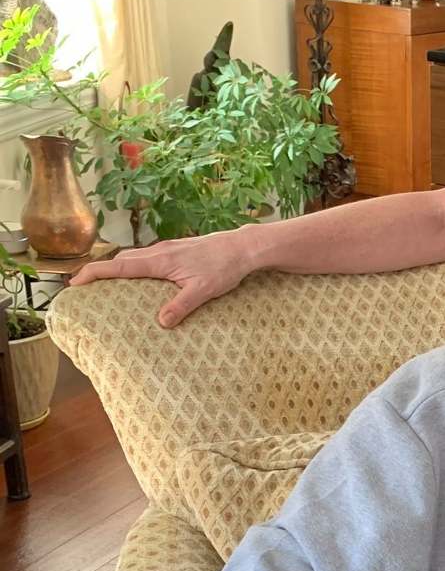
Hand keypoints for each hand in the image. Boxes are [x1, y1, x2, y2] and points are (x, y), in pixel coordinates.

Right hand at [70, 231, 254, 327]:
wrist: (243, 247)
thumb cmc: (224, 267)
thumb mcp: (203, 290)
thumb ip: (181, 306)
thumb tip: (161, 323)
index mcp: (160, 261)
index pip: (118, 266)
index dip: (94, 273)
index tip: (75, 282)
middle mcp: (159, 251)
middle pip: (121, 260)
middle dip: (100, 271)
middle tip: (83, 286)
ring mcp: (168, 248)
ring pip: (134, 257)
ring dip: (117, 268)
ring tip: (105, 283)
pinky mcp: (177, 249)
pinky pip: (147, 257)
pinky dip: (134, 266)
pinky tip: (140, 277)